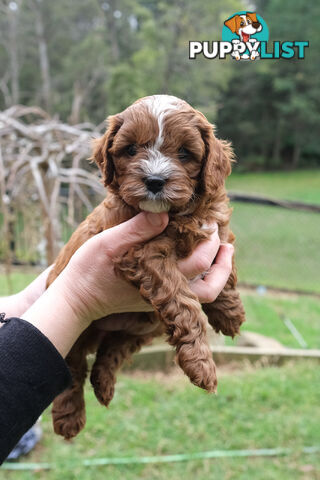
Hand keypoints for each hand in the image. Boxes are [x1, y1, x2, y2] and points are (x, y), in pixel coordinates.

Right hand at [22, 212, 232, 356]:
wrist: (76, 299)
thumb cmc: (90, 270)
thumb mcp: (110, 243)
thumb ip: (137, 228)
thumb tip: (164, 213)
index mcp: (159, 277)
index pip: (198, 263)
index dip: (210, 243)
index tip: (211, 223)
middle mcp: (165, 292)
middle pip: (209, 288)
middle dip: (222, 265)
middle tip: (228, 244)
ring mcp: (160, 298)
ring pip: (200, 294)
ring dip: (215, 275)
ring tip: (221, 255)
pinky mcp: (153, 297)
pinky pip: (187, 291)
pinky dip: (199, 277)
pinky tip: (194, 260)